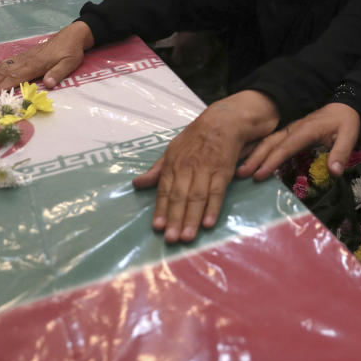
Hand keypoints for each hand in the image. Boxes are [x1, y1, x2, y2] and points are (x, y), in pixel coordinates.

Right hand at [0, 21, 93, 95]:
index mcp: (36, 64)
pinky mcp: (22, 57)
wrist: (70, 36)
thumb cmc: (71, 52)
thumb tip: (49, 84)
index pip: (17, 77)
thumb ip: (58, 73)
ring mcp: (22, 58)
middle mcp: (26, 61)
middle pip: (4, 73)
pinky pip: (5, 63)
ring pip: (1, 67)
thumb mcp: (70, 63)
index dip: (4, 86)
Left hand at [133, 90, 279, 241]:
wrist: (223, 121)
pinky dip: (213, 208)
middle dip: (175, 219)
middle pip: (180, 197)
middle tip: (171, 239)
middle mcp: (188, 168)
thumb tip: (136, 184)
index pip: (165, 190)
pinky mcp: (223, 171)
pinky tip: (208, 223)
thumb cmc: (196, 138)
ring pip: (197, 198)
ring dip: (192, 219)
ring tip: (187, 238)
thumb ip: (157, 170)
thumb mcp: (172, 150)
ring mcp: (206, 170)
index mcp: (173, 164)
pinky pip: (218, 192)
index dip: (162, 209)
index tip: (158, 227)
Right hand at [236, 102, 360, 180]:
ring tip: (240, 171)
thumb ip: (341, 153)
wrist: (343, 107)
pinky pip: (271, 142)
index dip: (272, 161)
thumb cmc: (345, 122)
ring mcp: (290, 130)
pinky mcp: (289, 133)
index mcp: (306, 130)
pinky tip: (250, 160)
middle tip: (240, 174)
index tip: (260, 174)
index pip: (286, 147)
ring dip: (253, 155)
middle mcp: (293, 129)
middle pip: (271, 143)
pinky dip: (258, 151)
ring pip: (268, 142)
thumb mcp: (349, 136)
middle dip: (255, 159)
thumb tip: (334, 172)